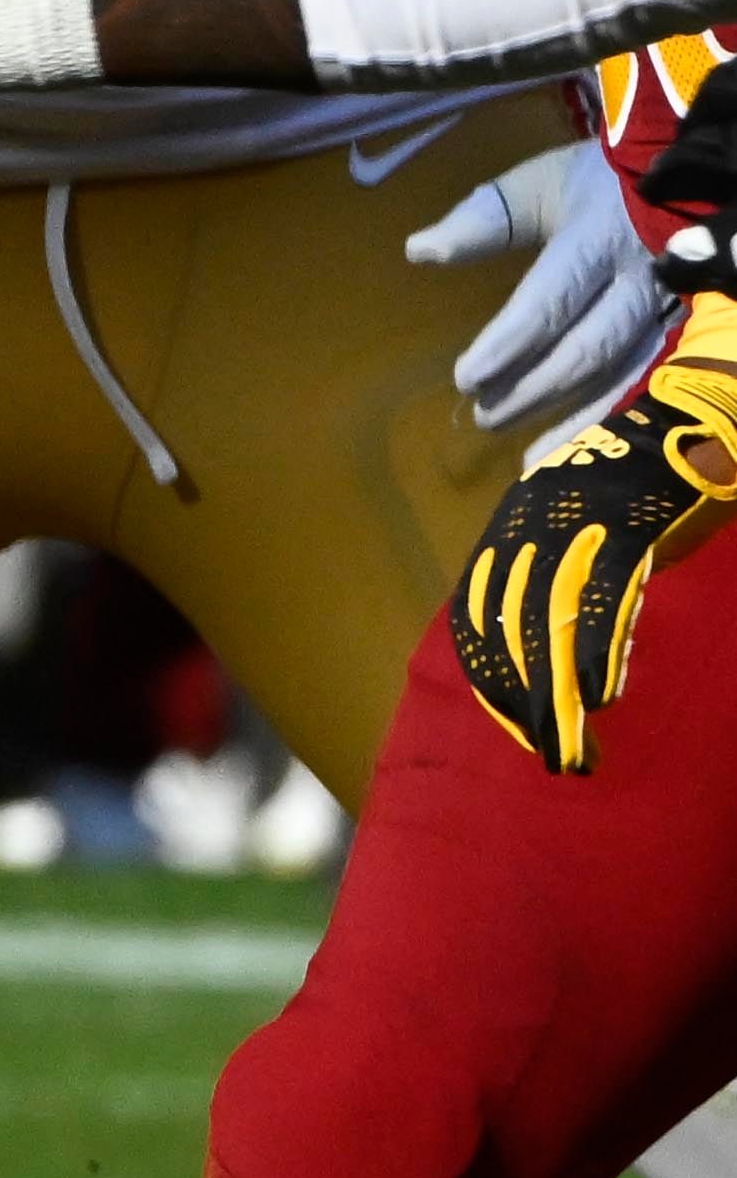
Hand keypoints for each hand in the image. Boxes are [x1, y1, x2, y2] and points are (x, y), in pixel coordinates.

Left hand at [408, 138, 676, 438]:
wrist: (682, 175)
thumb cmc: (597, 182)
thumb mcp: (539, 184)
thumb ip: (483, 221)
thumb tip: (419, 251)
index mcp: (596, 241)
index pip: (550, 301)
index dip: (509, 344)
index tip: (465, 379)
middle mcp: (638, 281)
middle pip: (586, 348)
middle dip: (533, 390)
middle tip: (483, 418)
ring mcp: (666, 308)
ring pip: (623, 374)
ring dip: (574, 418)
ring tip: (530, 457)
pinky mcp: (679, 328)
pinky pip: (649, 381)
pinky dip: (612, 418)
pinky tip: (578, 448)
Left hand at [453, 294, 736, 771]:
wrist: (701, 421)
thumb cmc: (645, 488)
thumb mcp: (578, 530)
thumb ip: (552, 580)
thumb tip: (537, 651)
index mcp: (510, 529)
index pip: (475, 619)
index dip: (490, 680)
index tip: (513, 727)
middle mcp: (529, 523)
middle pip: (509, 631)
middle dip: (525, 703)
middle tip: (551, 755)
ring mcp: (577, 522)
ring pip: (552, 624)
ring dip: (560, 696)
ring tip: (575, 746)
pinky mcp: (630, 525)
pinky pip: (605, 600)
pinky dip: (599, 652)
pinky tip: (603, 695)